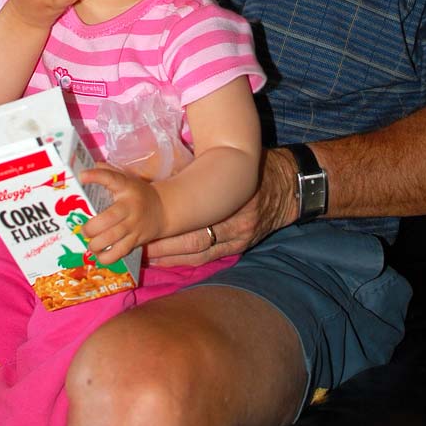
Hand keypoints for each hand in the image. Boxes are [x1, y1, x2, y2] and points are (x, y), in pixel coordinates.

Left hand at [79, 164, 165, 264]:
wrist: (163, 209)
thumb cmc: (137, 194)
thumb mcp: (126, 179)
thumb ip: (107, 173)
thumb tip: (84, 171)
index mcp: (126, 188)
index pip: (111, 179)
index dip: (96, 176)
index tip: (81, 176)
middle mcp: (129, 207)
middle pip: (107, 219)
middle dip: (90, 228)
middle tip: (85, 230)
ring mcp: (133, 226)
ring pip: (111, 239)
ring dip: (95, 244)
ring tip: (91, 243)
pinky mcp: (136, 241)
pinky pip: (119, 253)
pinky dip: (106, 257)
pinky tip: (100, 254)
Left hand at [147, 148, 297, 265]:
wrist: (291, 185)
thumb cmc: (257, 166)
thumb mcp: (229, 163)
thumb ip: (200, 170)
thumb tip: (162, 174)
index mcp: (233, 199)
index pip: (193, 216)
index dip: (166, 222)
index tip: (141, 221)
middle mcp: (236, 224)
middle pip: (192, 240)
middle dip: (162, 244)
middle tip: (135, 242)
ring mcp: (239, 239)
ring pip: (198, 254)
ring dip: (168, 256)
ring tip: (143, 255)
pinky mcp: (240, 248)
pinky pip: (208, 258)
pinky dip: (185, 261)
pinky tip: (165, 260)